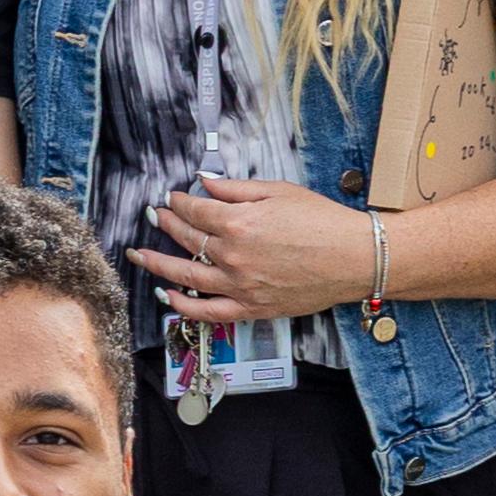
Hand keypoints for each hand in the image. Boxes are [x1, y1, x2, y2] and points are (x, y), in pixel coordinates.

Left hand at [133, 179, 373, 326]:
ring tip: (140, 255)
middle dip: (167, 225)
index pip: (194, 211)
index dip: (179, 202)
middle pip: (188, 240)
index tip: (172, 198)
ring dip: (158, 265)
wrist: (355, 257)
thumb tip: (204, 183)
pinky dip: (184, 307)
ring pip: (187, 276)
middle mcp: (233, 256)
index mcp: (238, 223)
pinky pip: (208, 312)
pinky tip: (168, 297)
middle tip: (154, 217)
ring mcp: (240, 285)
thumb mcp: (278, 192)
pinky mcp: (251, 308)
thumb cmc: (323, 221)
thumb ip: (236, 189)